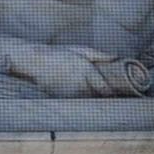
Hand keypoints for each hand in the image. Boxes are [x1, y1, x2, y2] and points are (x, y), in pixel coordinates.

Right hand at [16, 45, 144, 100]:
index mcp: (87, 71)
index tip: (119, 93)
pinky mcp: (62, 98)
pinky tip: (82, 100)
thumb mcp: (80, 50)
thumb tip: (117, 57)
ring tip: (99, 100)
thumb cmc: (59, 53)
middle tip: (112, 99)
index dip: (114, 93)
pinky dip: (81, 103)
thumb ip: (100, 55)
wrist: (35, 61)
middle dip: (105, 99)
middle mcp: (80, 84)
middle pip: (98, 98)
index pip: (106, 89)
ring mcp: (70, 93)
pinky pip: (76, 103)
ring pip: (88, 102)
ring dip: (94, 102)